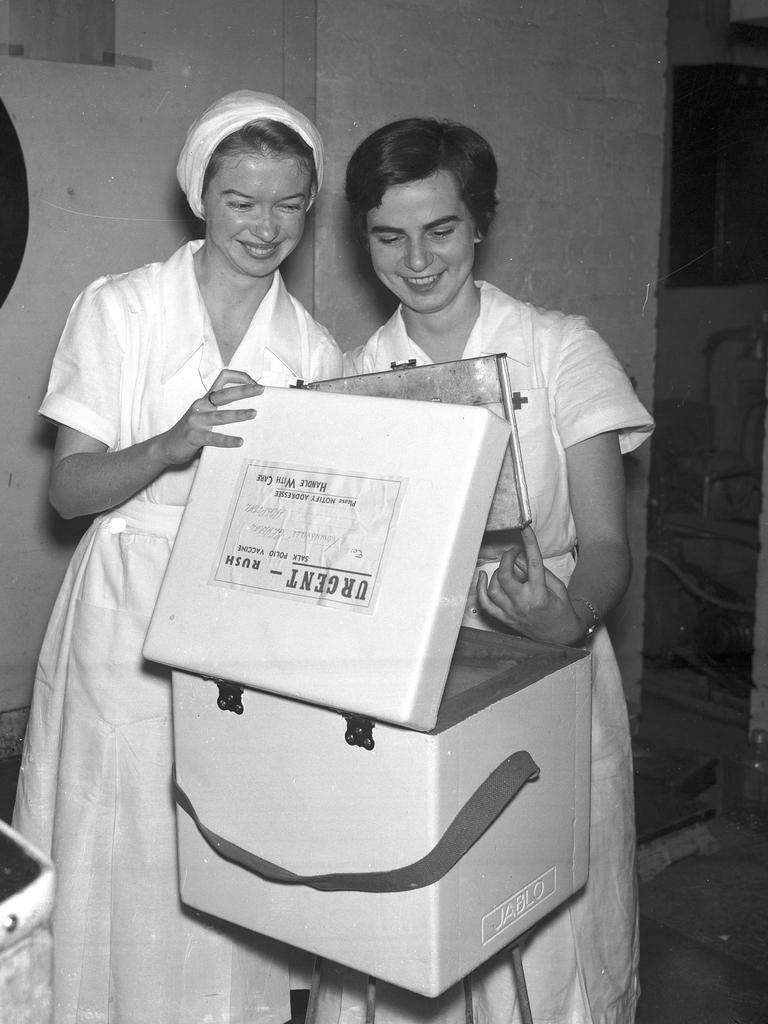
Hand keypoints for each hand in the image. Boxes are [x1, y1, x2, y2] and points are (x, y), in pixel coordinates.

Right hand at [159, 369, 263, 465]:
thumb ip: (220, 410)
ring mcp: (196, 421)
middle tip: (260, 390)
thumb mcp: (205, 415)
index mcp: (205, 399)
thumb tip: (251, 411)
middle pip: (224, 393)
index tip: (254, 383)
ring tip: (253, 413)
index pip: (223, 378)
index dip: (239, 377)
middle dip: (244, 390)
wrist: (166, 446)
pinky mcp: (193, 436)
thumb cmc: (191, 430)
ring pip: (220, 415)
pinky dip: (227, 440)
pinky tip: (239, 442)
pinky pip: (213, 437)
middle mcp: (201, 406)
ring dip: (238, 414)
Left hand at [476, 525, 583, 644]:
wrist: (560, 636)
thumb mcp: (557, 587)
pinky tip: (482, 577)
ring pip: (494, 587)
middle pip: (505, 575)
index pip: (533, 563)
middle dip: (507, 557)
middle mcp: (523, 603)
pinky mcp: (505, 619)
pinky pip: (486, 604)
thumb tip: (521, 557)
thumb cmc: (561, 610)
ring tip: (506, 567)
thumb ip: (539, 571)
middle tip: (514, 552)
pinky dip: (481, 589)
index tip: (526, 530)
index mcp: (540, 594)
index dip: (529, 543)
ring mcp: (512, 612)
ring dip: (497, 572)